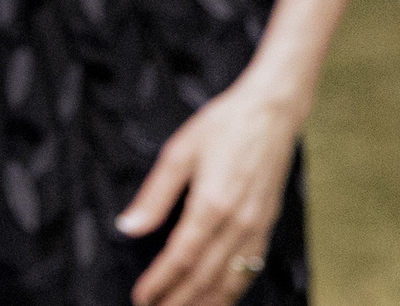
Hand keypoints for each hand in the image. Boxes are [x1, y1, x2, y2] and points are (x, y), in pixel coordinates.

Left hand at [120, 82, 300, 305]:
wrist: (272, 113)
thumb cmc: (222, 126)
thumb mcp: (178, 152)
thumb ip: (154, 195)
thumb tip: (127, 227)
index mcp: (212, 204)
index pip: (181, 257)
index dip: (160, 282)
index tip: (141, 298)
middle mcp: (238, 223)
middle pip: (206, 277)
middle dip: (180, 301)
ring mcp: (257, 227)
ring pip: (231, 280)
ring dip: (207, 302)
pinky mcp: (267, 225)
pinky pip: (251, 269)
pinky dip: (233, 290)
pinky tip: (220, 298)